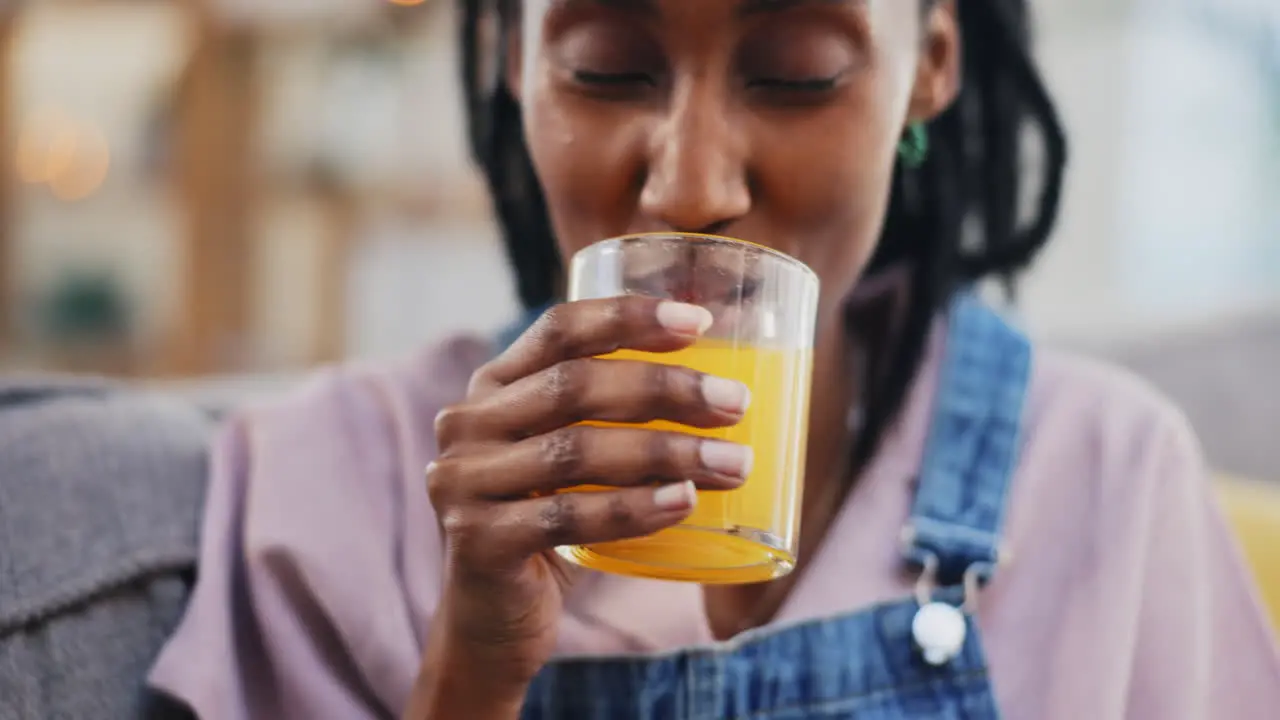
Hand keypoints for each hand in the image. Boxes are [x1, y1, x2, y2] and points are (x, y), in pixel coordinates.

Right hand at [414, 296, 752, 712]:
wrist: (494, 620)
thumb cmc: (554, 524)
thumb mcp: (572, 458)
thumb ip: (614, 418)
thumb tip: (726, 387)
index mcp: (494, 386)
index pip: (559, 330)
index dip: (627, 318)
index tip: (699, 322)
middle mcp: (468, 424)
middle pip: (573, 386)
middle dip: (664, 389)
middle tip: (734, 404)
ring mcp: (463, 483)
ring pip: (576, 452)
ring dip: (666, 453)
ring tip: (734, 463)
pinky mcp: (477, 540)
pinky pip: (567, 517)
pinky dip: (634, 509)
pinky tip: (684, 502)